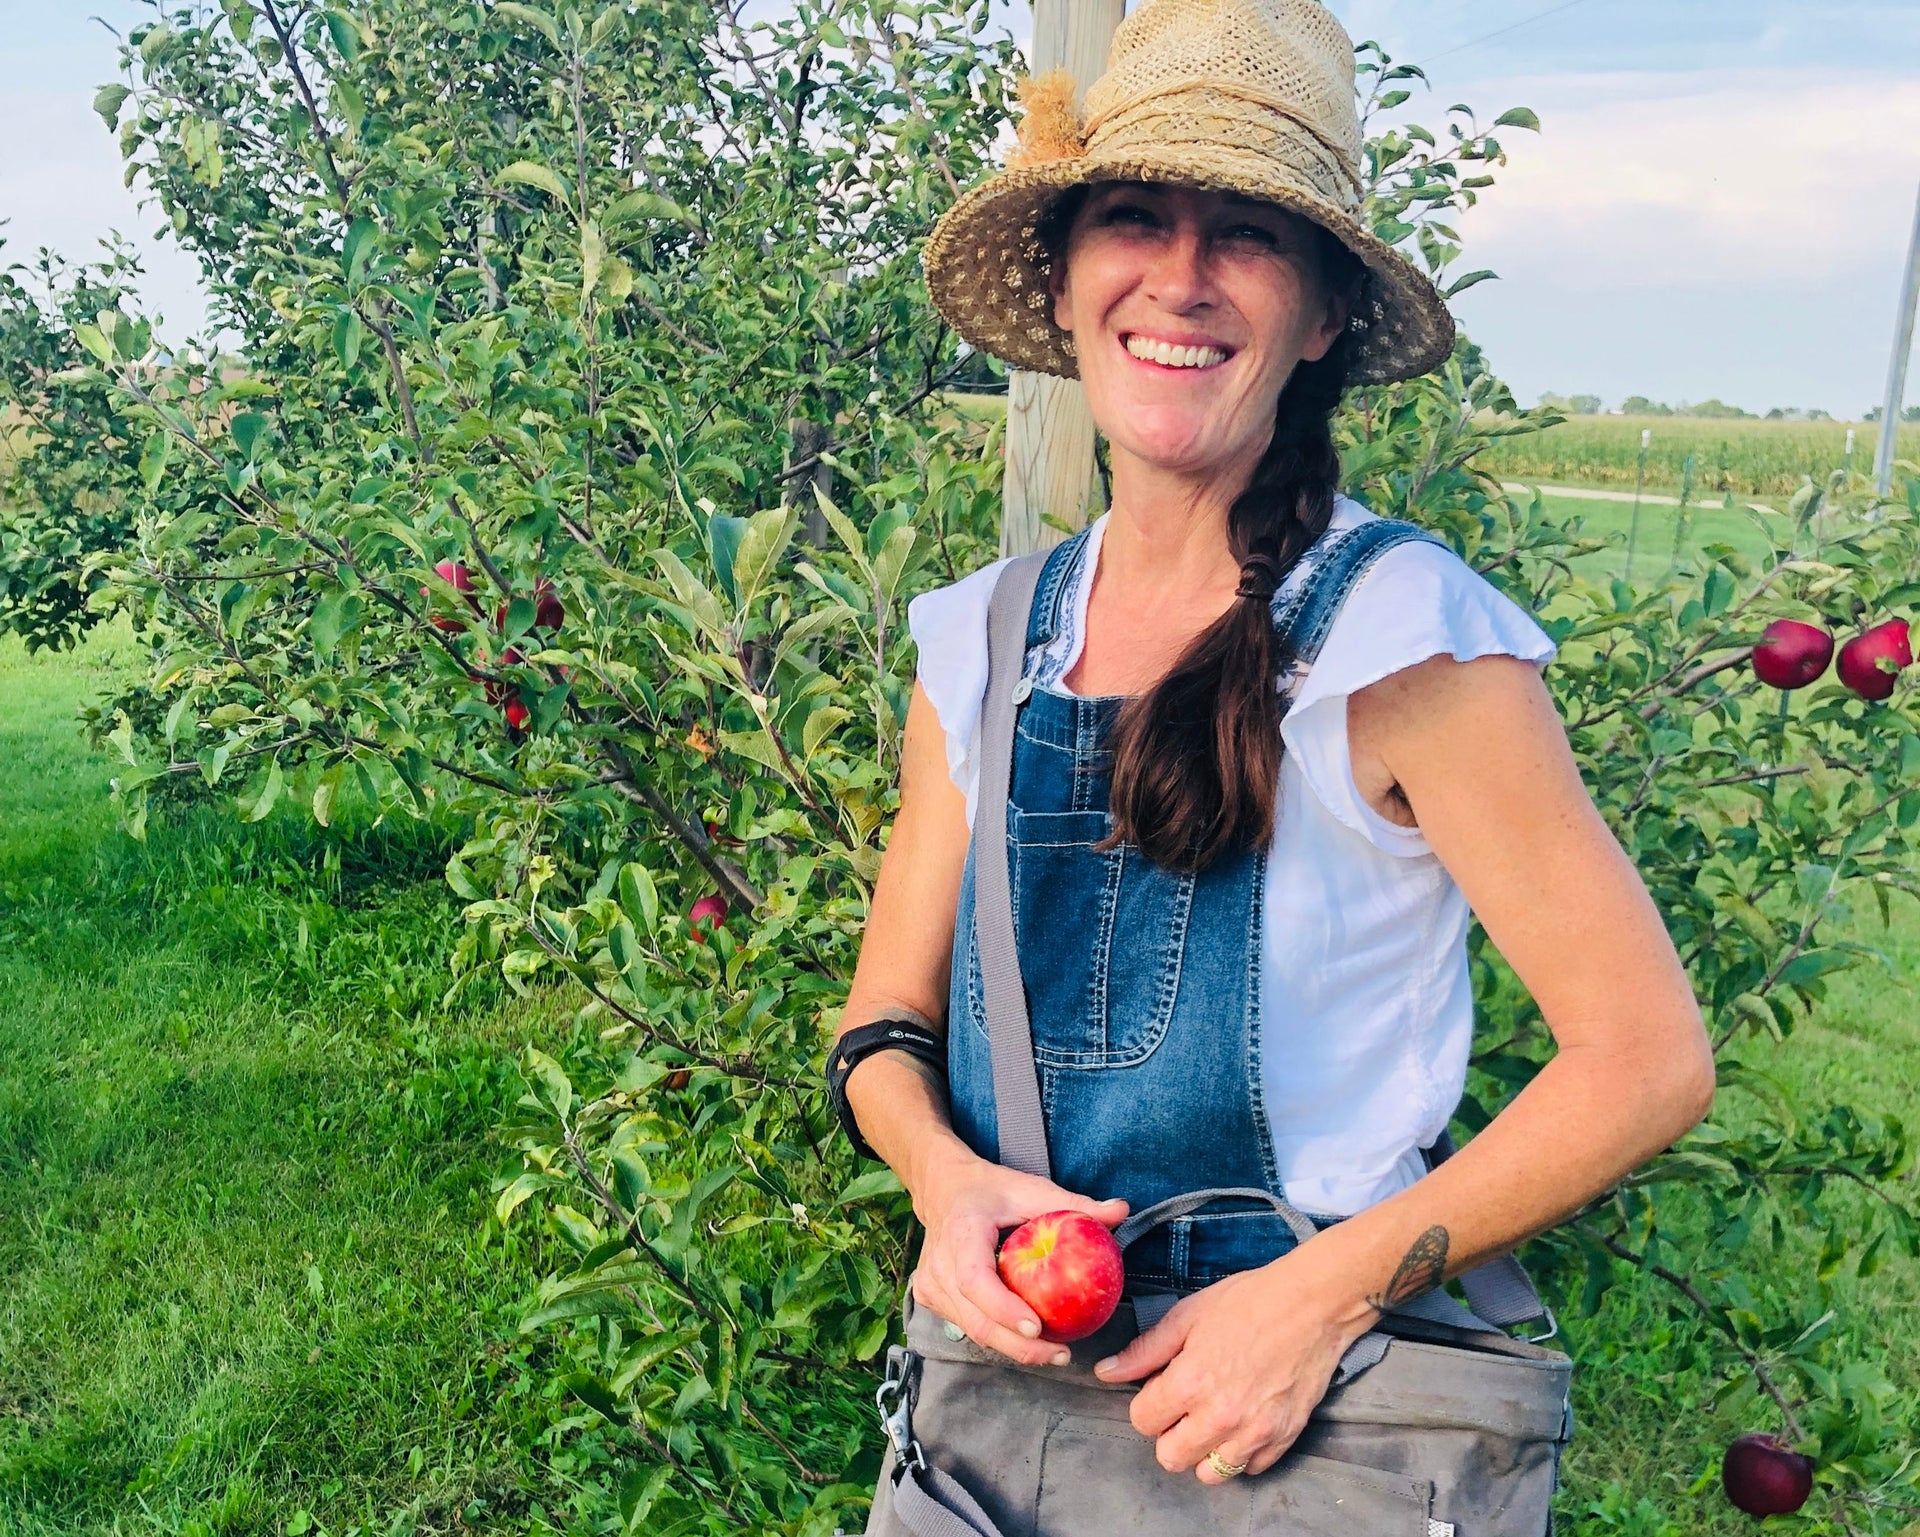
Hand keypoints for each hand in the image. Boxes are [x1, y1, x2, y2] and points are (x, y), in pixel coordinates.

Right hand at [910, 1139, 1127, 1367]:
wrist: (943, 1188)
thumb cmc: (990, 1190)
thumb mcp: (1031, 1189)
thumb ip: (1075, 1204)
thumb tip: (1121, 1210)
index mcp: (961, 1233)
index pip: (976, 1281)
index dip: (1004, 1309)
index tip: (1037, 1328)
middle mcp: (938, 1264)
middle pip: (975, 1320)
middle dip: (1018, 1346)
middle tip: (1060, 1354)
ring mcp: (929, 1284)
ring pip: (972, 1330)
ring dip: (1011, 1348)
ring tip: (1054, 1352)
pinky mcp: (929, 1297)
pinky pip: (967, 1326)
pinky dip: (998, 1336)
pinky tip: (1029, 1341)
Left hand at [1091, 1248, 1377, 1481]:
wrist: (1313, 1305)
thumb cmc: (1249, 1302)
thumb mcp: (1188, 1315)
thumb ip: (1144, 1351)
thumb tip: (1105, 1372)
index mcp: (1190, 1383)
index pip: (1142, 1421)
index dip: (1147, 1402)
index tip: (1162, 1388)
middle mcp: (1220, 1417)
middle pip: (1170, 1457)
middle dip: (1169, 1433)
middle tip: (1184, 1406)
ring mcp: (1254, 1433)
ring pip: (1209, 1474)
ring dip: (1204, 1451)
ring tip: (1212, 1418)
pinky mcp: (1283, 1439)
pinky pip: (1249, 1468)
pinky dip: (1242, 1452)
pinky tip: (1243, 1420)